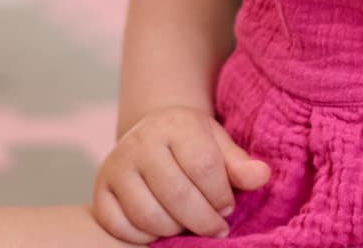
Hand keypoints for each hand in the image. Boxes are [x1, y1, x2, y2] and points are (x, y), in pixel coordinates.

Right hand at [93, 106, 270, 242]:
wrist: (150, 134)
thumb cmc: (191, 143)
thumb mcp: (218, 144)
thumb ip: (239, 164)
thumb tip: (262, 176)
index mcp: (175, 126)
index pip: (204, 167)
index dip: (221, 195)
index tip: (228, 208)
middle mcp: (140, 143)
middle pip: (177, 195)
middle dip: (203, 221)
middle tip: (216, 228)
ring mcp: (116, 167)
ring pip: (149, 215)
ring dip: (175, 230)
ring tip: (189, 226)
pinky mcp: (100, 191)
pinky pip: (121, 227)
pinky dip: (144, 237)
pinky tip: (162, 228)